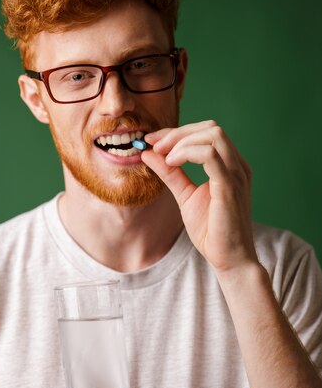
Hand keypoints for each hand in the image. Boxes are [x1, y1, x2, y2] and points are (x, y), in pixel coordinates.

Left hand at [143, 120, 257, 272]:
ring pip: (213, 135)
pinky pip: (210, 155)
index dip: (176, 132)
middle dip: (178, 132)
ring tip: (164, 156)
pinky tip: (172, 163)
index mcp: (230, 166)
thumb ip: (170, 173)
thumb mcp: (185, 195)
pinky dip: (188, 152)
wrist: (229, 259)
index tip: (152, 140)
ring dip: (182, 140)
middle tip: (155, 145)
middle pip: (211, 128)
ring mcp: (236, 174)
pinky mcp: (230, 186)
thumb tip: (148, 153)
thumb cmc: (211, 231)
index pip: (206, 133)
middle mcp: (237, 166)